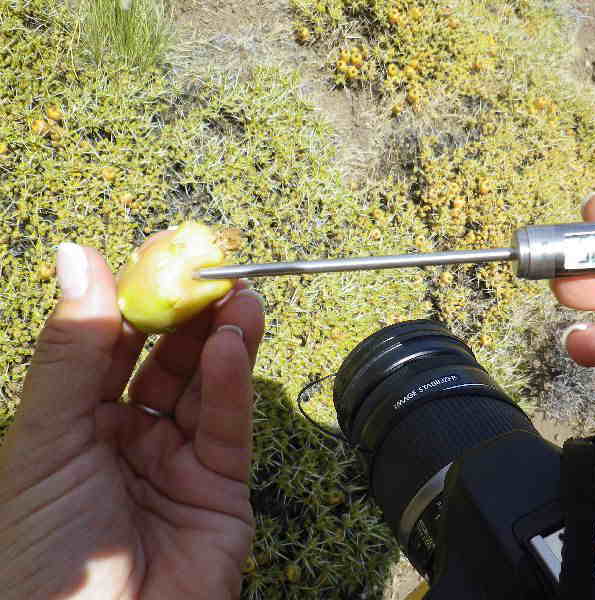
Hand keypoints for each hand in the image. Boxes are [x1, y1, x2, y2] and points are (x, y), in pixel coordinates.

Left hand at [0, 239, 264, 598]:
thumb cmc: (46, 556)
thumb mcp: (46, 440)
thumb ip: (71, 350)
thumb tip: (76, 256)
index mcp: (74, 424)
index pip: (110, 345)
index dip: (132, 297)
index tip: (157, 252)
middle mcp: (126, 437)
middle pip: (165, 359)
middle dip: (188, 313)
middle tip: (210, 267)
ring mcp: (177, 461)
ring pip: (205, 385)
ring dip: (222, 339)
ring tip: (238, 295)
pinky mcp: (221, 487)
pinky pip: (227, 425)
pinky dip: (232, 383)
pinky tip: (233, 346)